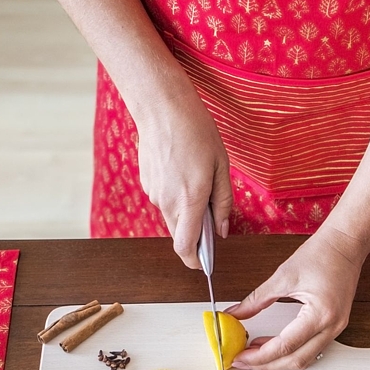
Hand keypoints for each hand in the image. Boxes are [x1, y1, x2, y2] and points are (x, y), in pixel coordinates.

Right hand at [135, 87, 233, 268]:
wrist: (161, 106)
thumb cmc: (195, 130)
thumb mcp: (220, 165)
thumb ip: (222, 202)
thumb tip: (222, 230)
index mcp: (189, 199)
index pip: (186, 247)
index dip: (195, 260)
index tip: (205, 263)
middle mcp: (167, 202)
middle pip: (179, 235)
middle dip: (195, 235)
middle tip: (211, 216)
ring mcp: (153, 193)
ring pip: (172, 217)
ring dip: (186, 212)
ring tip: (197, 181)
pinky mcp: (146, 183)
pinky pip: (164, 200)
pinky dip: (175, 196)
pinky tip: (182, 171)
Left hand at [225, 227, 365, 369]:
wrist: (346, 244)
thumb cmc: (322, 254)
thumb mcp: (283, 277)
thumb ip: (256, 300)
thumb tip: (235, 314)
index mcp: (320, 314)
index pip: (285, 346)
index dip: (259, 356)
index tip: (240, 357)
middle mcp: (332, 326)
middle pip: (296, 361)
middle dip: (266, 365)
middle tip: (243, 361)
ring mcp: (336, 328)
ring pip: (305, 359)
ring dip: (278, 361)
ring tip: (253, 354)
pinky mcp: (334, 326)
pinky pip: (311, 349)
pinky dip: (290, 352)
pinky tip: (272, 345)